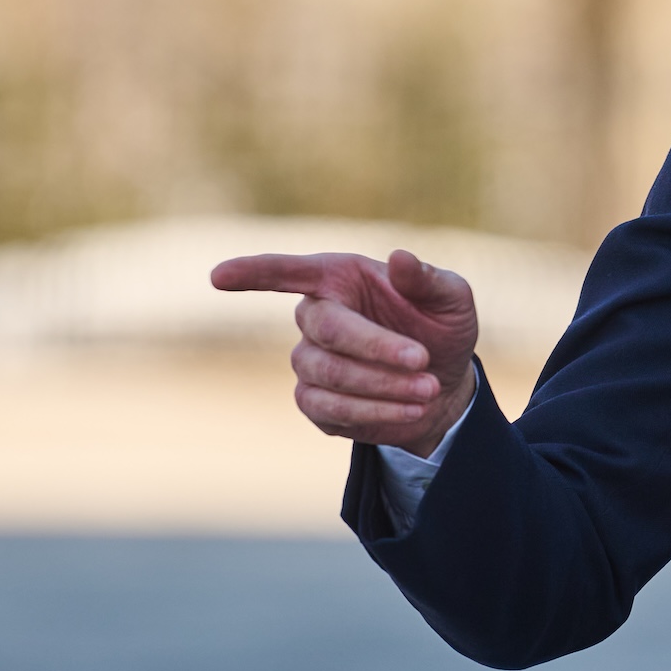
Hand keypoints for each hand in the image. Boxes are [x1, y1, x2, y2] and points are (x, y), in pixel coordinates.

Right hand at [209, 249, 479, 456]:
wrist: (444, 387)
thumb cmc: (442, 330)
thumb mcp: (452, 300)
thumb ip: (428, 280)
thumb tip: (399, 258)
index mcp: (340, 278)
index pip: (287, 271)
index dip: (253, 273)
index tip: (218, 277)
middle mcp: (315, 316)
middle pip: (326, 330)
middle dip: (377, 348)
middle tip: (424, 361)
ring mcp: (309, 361)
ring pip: (328, 374)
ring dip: (383, 385)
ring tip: (428, 390)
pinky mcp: (314, 402)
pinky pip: (331, 410)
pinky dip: (374, 412)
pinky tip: (410, 410)